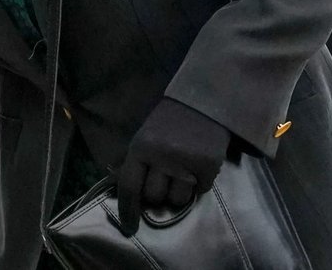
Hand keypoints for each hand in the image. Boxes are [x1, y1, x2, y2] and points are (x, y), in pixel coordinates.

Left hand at [115, 98, 230, 236]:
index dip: (127, 210)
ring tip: (181, 173)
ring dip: (178, 193)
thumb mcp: (143, 137)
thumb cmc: (167, 123)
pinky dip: (197, 185)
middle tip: (163, 178)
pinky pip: (200, 192)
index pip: (129, 187)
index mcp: (140, 148)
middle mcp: (162, 157)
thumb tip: (122, 194)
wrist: (202, 103)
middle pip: (154, 197)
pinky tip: (197, 167)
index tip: (129, 228)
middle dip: (157, 194)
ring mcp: (186, 163)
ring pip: (177, 200)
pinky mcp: (209, 167)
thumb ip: (135, 163)